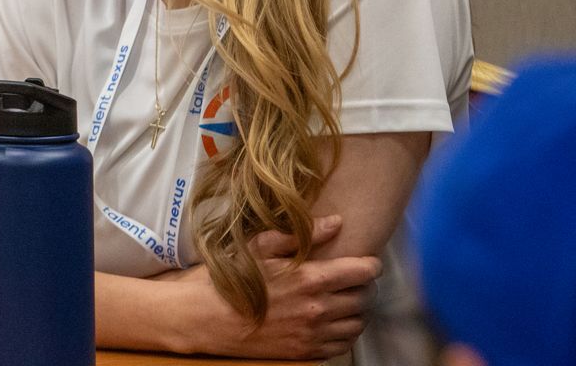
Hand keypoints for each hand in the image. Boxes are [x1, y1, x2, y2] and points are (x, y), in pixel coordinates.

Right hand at [178, 215, 381, 358]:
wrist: (205, 318)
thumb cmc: (229, 278)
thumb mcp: (260, 246)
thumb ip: (302, 235)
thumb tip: (336, 222)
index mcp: (310, 279)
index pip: (362, 272)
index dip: (371, 265)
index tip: (368, 262)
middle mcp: (318, 309)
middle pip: (364, 298)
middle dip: (364, 286)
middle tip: (353, 279)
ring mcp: (313, 335)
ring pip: (357, 324)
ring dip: (357, 311)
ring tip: (345, 300)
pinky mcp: (305, 353)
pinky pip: (342, 346)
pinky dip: (345, 334)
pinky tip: (333, 322)